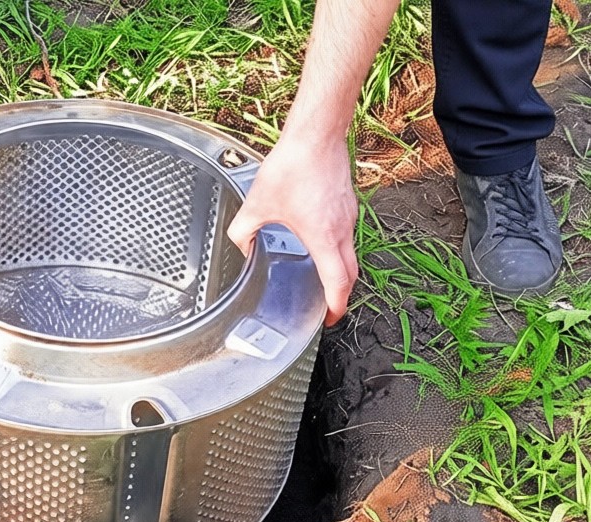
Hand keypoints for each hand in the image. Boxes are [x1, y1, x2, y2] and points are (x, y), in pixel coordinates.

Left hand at [226, 136, 358, 326]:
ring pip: (351, 253)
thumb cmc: (293, 166)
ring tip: (323, 278)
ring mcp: (348, 216)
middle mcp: (342, 230)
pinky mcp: (347, 203)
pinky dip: (338, 248)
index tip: (330, 318)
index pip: (338, 283)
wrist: (316, 135)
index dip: (336, 307)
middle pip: (351, 274)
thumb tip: (239, 246)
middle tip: (329, 306)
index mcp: (324, 238)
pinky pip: (347, 235)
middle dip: (341, 295)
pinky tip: (319, 243)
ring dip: (340, 270)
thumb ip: (243, 231)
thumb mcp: (257, 204)